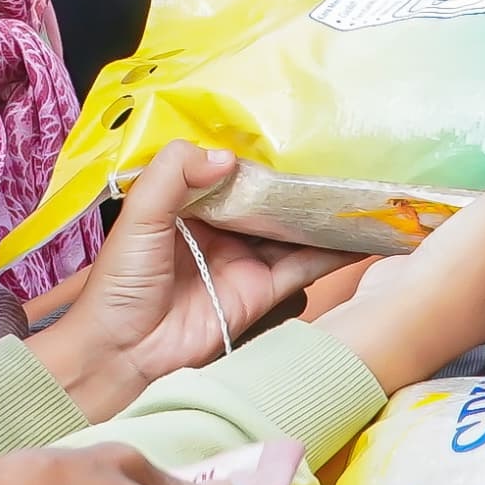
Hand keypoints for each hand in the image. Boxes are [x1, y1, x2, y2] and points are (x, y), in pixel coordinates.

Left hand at [30, 145, 355, 414]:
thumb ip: (173, 174)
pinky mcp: (263, 292)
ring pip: (292, 229)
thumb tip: (229, 157)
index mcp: (189, 205)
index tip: (296, 131)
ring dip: (323, 213)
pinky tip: (363, 234)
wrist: (123, 353)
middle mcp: (221, 230)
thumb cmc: (120, 284)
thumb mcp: (138, 216)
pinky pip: (304, 266)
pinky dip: (334, 252)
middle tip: (343, 154)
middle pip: (268, 199)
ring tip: (363, 189)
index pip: (232, 172)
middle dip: (299, 182)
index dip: (261, 155)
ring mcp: (244, 261)